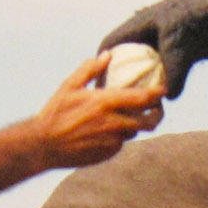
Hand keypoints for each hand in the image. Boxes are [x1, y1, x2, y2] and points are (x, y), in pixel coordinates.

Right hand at [27, 53, 164, 168]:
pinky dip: (120, 135)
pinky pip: (121, 142)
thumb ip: (90, 69)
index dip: (158, 94)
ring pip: (134, 132)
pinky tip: (111, 129)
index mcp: (105, 103)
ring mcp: (112, 141)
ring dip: (137, 125)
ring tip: (133, 117)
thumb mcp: (69, 86)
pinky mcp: (108, 153)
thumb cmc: (55, 112)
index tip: (163, 90)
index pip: (143, 98)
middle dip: (158, 114)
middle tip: (157, 108)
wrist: (44, 145)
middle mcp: (113, 123)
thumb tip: (108, 54)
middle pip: (149, 121)